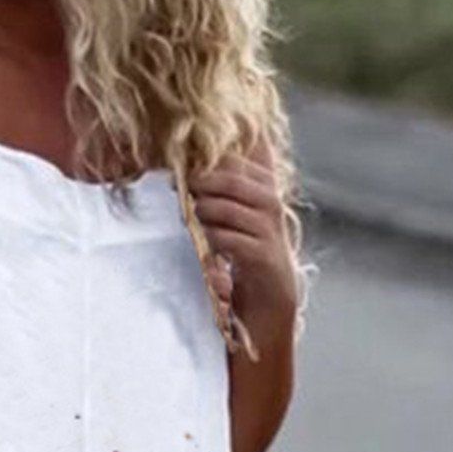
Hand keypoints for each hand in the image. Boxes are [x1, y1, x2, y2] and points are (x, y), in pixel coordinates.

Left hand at [188, 147, 296, 342]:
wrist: (272, 293)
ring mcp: (268, 227)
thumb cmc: (250, 247)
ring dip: (203, 210)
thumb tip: (190, 164)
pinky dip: (211, 238)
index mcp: (266, 184)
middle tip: (181, 188)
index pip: (235, 159)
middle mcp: (270, 201)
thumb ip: (226, 185)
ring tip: (193, 215)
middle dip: (200, 182)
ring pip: (226, 208)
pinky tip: (206, 242)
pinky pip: (227, 239)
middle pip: (230, 179)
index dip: (205, 160)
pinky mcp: (261, 254)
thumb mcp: (242, 209)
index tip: (180, 168)